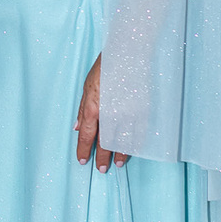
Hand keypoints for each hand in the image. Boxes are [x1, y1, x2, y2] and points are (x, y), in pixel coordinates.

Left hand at [75, 55, 128, 172]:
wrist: (130, 52)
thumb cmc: (106, 66)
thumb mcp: (87, 85)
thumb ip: (83, 110)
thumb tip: (77, 128)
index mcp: (94, 106)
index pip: (87, 135)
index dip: (84, 149)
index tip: (83, 160)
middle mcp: (111, 113)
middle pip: (105, 142)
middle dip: (102, 157)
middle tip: (101, 169)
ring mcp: (129, 112)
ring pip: (124, 140)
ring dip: (121, 154)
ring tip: (118, 163)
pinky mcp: (143, 109)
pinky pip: (139, 132)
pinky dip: (135, 143)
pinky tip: (132, 149)